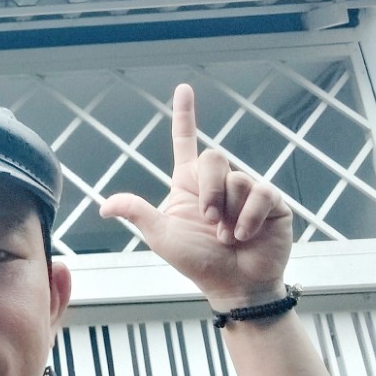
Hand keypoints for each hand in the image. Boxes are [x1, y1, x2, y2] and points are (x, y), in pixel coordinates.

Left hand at [99, 83, 292, 306]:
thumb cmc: (198, 262)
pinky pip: (260, 193)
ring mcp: (247, 191)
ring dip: (228, 212)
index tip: (184, 88)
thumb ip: (137, 213)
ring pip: (238, 178)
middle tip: (209, 220)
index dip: (185, 114)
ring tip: (228, 236)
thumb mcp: (162, 236)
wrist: (235, 286)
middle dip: (210, 190)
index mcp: (190, 184)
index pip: (186, 141)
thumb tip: (103, 206)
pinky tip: (245, 235)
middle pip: (215, 157)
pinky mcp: (271, 203)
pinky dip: (248, 217)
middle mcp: (219, 183)